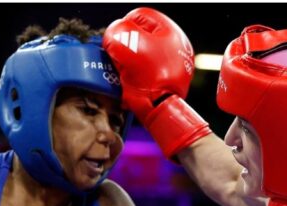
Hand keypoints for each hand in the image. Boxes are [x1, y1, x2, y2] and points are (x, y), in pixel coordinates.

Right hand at [104, 7, 211, 158]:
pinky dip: (132, 75)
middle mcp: (173, 46)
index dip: (122, 27)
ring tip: (122, 70)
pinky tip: (127, 80)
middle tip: (118, 56)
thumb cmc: (149, 74)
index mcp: (170, 32)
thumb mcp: (126, 43)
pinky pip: (142, 72)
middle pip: (139, 36)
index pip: (139, 16)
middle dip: (124, 46)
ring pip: (139, 54)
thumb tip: (113, 37)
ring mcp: (169, 64)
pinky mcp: (162, 81)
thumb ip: (115, 31)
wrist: (160, 108)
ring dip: (126, 61)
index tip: (115, 41)